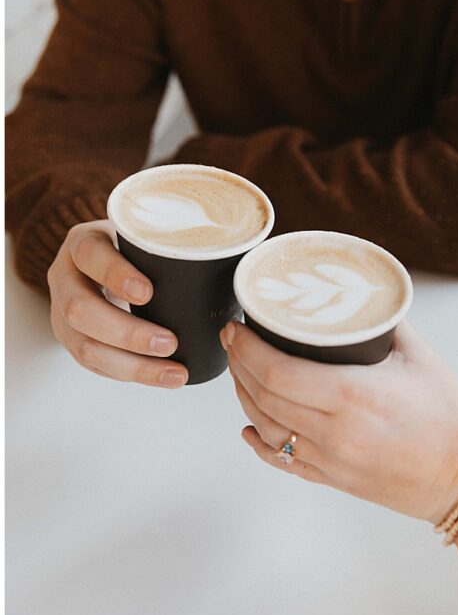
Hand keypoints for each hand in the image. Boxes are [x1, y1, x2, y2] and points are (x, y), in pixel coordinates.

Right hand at [46, 220, 186, 386]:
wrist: (112, 263)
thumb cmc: (144, 248)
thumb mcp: (152, 236)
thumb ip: (180, 242)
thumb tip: (237, 256)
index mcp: (84, 243)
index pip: (90, 255)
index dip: (115, 275)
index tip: (148, 292)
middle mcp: (67, 278)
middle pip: (80, 310)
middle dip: (127, 333)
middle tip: (170, 342)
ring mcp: (64, 313)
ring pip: (86, 347)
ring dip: (133, 365)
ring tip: (176, 373)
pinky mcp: (75, 340)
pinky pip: (97, 365)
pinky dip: (132, 375)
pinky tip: (165, 378)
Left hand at [223, 320, 457, 524]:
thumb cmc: (449, 418)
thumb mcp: (420, 357)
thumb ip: (383, 324)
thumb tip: (355, 300)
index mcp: (353, 395)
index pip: (277, 371)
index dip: (247, 349)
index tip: (237, 328)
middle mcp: (334, 431)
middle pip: (263, 396)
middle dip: (239, 364)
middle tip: (235, 341)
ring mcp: (329, 459)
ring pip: (266, 427)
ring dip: (245, 397)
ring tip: (241, 372)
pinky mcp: (332, 478)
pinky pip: (282, 460)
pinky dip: (260, 441)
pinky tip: (251, 426)